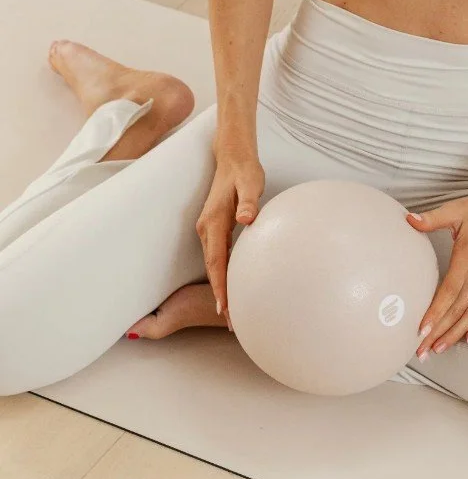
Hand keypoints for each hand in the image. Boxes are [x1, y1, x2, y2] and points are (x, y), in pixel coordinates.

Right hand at [196, 142, 264, 325]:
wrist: (232, 158)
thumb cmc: (245, 171)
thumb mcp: (251, 183)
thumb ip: (249, 202)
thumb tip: (246, 218)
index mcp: (214, 222)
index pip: (216, 261)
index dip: (220, 286)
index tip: (225, 307)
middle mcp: (206, 229)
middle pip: (212, 269)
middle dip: (220, 295)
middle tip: (232, 321)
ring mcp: (208, 230)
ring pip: (213, 265)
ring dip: (220, 288)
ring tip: (231, 312)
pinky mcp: (214, 230)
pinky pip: (216, 258)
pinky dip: (221, 275)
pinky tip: (230, 287)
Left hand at [406, 185, 467, 359]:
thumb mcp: (455, 210)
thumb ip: (431, 219)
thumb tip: (408, 220)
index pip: (449, 292)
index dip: (436, 313)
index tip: (422, 330)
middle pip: (459, 309)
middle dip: (439, 332)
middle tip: (423, 349)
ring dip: (456, 334)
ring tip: (440, 348)